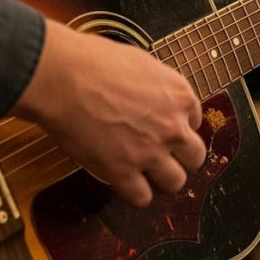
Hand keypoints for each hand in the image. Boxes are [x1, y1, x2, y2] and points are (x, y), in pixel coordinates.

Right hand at [15, 20, 206, 206]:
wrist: (64, 77)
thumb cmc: (94, 62)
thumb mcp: (142, 64)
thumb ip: (157, 87)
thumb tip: (154, 95)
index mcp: (180, 96)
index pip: (194, 121)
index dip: (178, 125)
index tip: (163, 127)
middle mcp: (173, 126)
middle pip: (195, 156)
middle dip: (181, 157)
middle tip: (163, 155)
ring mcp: (150, 152)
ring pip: (175, 181)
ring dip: (162, 179)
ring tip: (147, 174)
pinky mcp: (122, 171)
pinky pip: (142, 197)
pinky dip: (135, 194)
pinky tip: (124, 183)